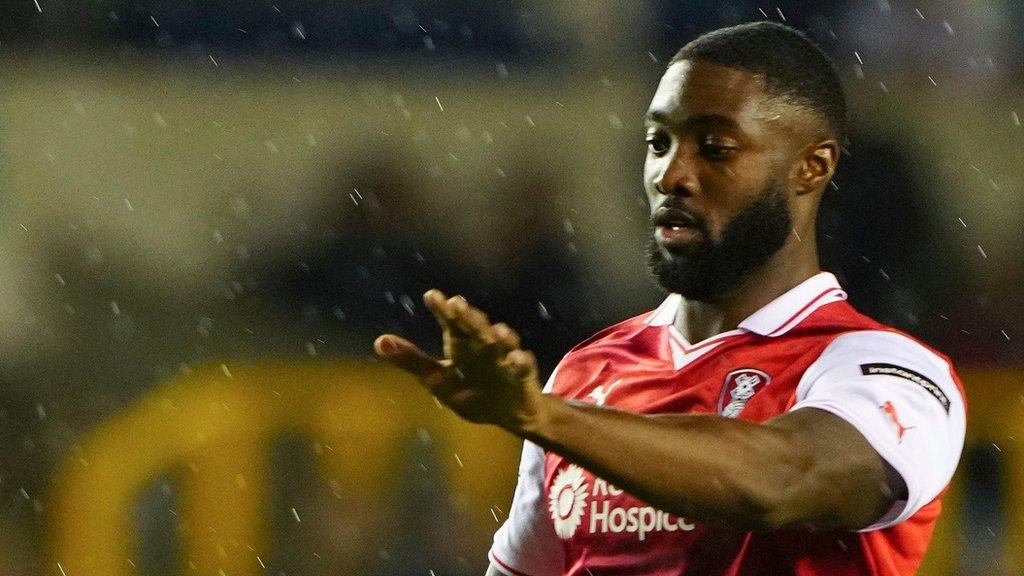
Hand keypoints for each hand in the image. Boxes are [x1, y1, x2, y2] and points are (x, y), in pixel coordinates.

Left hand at [373, 289, 545, 433]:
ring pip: (503, 342)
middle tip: (457, 303)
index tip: (431, 295)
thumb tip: (379, 341)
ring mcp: (504, 358)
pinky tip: (516, 358)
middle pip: (476, 327)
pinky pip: (522, 366)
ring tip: (495, 330)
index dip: (442, 309)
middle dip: (468, 316)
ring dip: (500, 335)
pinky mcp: (522, 374)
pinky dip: (520, 362)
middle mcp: (483, 345)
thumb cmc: (472, 391)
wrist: (510, 413)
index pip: (451, 322)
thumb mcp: (438, 380)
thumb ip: (412, 361)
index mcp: (462, 344)